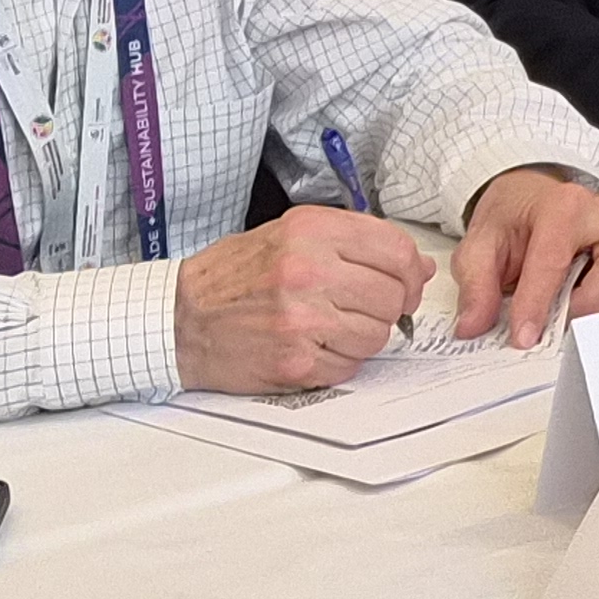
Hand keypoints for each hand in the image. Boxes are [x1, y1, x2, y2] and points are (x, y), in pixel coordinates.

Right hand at [172, 208, 433, 394]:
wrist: (178, 318)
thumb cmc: (235, 276)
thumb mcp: (292, 235)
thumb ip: (357, 243)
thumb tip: (419, 267)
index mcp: (311, 232)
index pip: (397, 250)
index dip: (411, 272)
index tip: (406, 283)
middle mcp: (308, 271)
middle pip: (392, 296)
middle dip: (388, 307)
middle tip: (362, 308)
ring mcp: (300, 319)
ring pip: (376, 335)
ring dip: (363, 336)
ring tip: (330, 327)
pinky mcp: (293, 361)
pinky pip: (349, 366)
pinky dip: (340, 361)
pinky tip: (313, 347)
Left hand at [451, 167, 598, 345]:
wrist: (535, 199)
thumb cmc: (516, 219)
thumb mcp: (480, 246)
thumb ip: (476, 285)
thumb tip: (476, 324)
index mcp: (562, 206)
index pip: (555, 259)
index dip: (537, 304)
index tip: (523, 336)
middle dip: (590, 305)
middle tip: (561, 326)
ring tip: (584, 317)